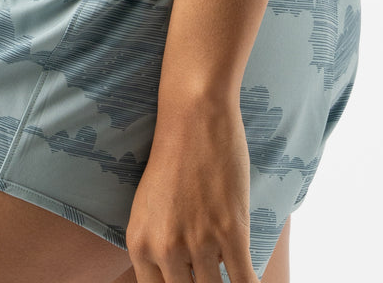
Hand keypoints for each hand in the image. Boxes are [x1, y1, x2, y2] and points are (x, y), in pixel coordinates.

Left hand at [125, 93, 260, 282]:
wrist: (194, 115)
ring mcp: (198, 242)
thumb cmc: (174, 156)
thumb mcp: (148, 206)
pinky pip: (243, 281)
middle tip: (209, 281)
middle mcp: (165, 249)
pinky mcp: (231, 232)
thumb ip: (155, 246)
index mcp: (139, 244)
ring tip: (233, 280)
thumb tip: (177, 275)